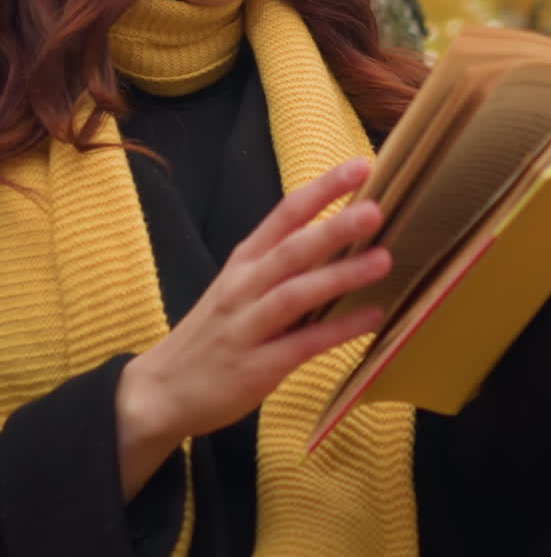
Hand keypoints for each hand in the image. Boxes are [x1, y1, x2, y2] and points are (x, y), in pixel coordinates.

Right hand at [115, 156, 389, 497]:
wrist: (161, 390)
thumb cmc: (214, 332)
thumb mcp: (239, 285)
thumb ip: (281, 263)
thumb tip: (341, 236)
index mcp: (244, 260)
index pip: (285, 213)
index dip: (323, 189)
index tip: (360, 166)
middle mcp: (244, 286)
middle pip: (291, 249)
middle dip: (333, 228)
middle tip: (375, 210)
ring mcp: (248, 326)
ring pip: (295, 294)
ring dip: (340, 276)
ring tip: (383, 260)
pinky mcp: (255, 367)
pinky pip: (302, 345)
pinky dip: (338, 330)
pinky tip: (372, 317)